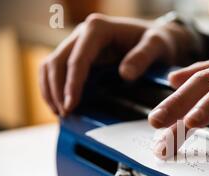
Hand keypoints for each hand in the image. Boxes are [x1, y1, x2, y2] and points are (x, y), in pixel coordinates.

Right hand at [39, 13, 196, 115]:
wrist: (158, 38)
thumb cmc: (158, 41)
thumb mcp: (157, 46)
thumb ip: (142, 57)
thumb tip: (125, 74)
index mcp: (98, 28)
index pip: (77, 59)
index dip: (71, 84)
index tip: (71, 105)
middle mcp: (83, 33)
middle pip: (57, 62)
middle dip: (57, 90)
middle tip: (64, 114)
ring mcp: (78, 43)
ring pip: (51, 65)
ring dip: (51, 90)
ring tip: (61, 113)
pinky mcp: (78, 54)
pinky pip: (57, 69)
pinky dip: (54, 87)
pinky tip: (61, 105)